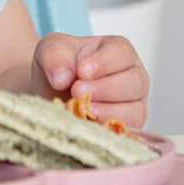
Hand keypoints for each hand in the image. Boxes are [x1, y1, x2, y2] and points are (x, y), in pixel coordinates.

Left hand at [31, 33, 149, 127]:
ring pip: (133, 111)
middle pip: (133, 83)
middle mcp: (133, 77)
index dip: (103, 63)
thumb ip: (54, 57)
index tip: (82, 71)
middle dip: (104, 89)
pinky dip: (106, 130)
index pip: (121, 53)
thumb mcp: (50, 50)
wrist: (50, 90)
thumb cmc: (59, 65)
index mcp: (119, 51)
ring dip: (106, 112)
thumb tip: (61, 78)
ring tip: (80, 110)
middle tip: (77, 91)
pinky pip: (126, 133)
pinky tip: (86, 125)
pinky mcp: (127, 129)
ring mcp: (133, 105)